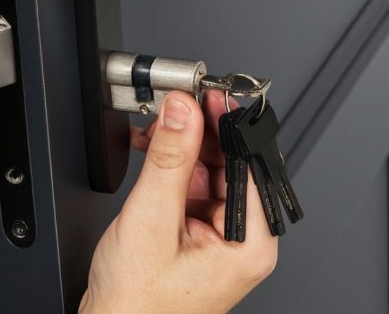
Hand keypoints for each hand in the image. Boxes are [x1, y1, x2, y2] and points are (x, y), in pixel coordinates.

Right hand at [81, 91, 278, 312]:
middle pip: (228, 165)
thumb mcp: (152, 218)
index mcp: (251, 243)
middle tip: (172, 110)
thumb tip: (184, 111)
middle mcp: (241, 241)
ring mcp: (218, 239)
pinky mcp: (196, 236)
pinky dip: (168, 169)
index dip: (227, 125)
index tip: (208, 95)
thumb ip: (169, 158)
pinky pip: (189, 188)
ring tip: (153, 134)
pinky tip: (151, 153)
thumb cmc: (138, 304)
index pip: (248, 165)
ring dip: (179, 149)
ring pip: (206, 172)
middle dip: (197, 135)